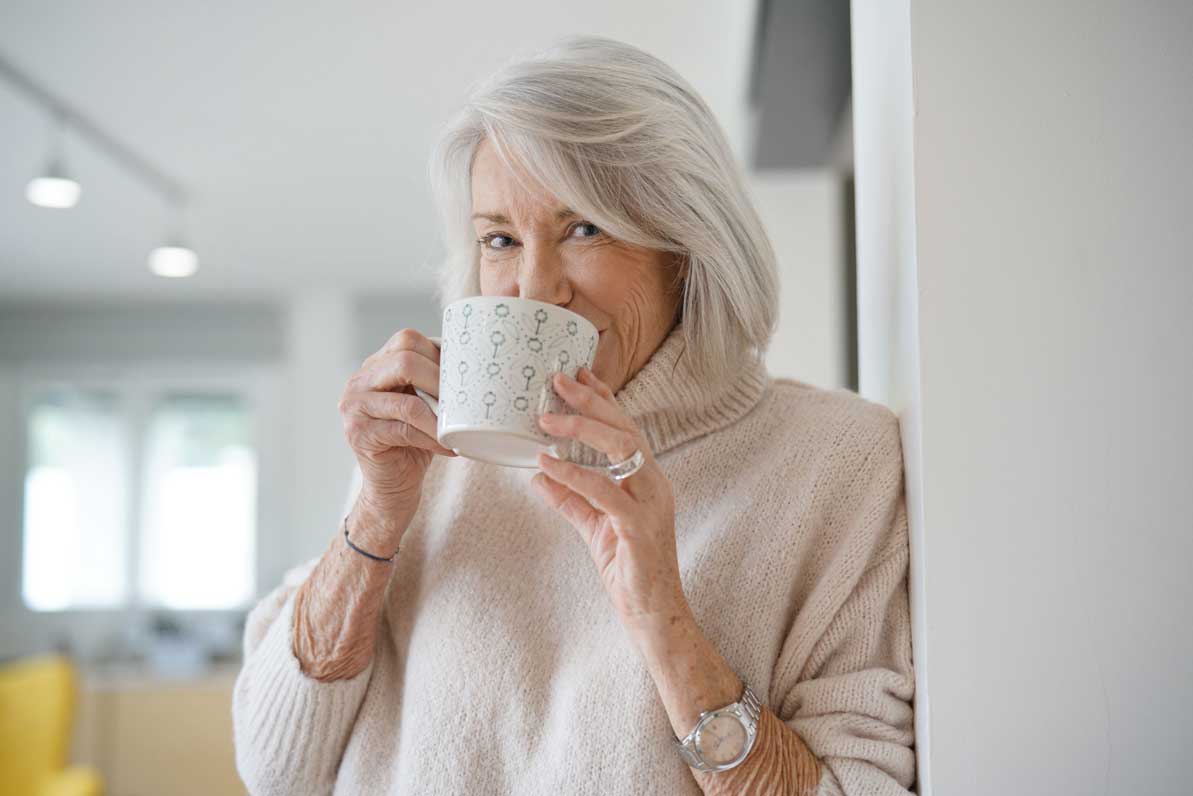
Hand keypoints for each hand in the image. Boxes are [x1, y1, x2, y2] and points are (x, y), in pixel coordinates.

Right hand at [338, 327, 455, 525]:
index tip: (461, 375)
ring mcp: (354, 408)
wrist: (392, 486)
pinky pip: (405, 430)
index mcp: (375, 366)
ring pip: (407, 402)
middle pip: (404, 362)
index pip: (406, 339)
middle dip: (441, 381)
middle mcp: (359, 381)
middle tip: (464, 401)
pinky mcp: (359, 435)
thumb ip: (433, 380)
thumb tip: (476, 359)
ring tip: (460, 428)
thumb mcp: (423, 403)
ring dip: (440, 417)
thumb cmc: (414, 442)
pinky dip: (432, 438)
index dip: (439, 354)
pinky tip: (448, 447)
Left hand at [530, 367, 686, 632]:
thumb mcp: (594, 527)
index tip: (579, 373)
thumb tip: (539, 476)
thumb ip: (571, 500)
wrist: (654, 613)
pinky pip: (605, 492)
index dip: (604, 399)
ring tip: (547, 418)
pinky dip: (574, 475)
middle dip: (591, 401)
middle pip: (625, 429)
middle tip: (559, 379)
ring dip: (582, 429)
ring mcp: (651, 504)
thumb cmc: (629, 568)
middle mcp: (654, 484)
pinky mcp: (639, 527)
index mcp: (647, 480)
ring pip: (622, 450)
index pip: (627, 428)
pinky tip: (548, 464)